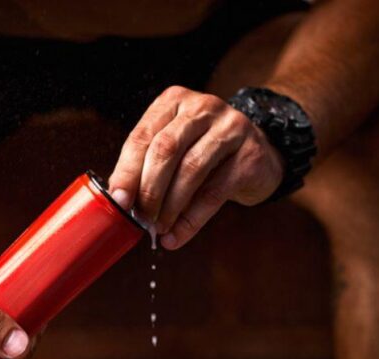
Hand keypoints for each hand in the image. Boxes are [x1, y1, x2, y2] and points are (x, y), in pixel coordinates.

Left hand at [108, 85, 284, 249]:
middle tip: (140, 218)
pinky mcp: (249, 155)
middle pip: (165, 150)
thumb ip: (148, 166)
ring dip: (169, 206)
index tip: (118, 201)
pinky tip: (177, 236)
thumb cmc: (205, 154)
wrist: (259, 156)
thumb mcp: (175, 148)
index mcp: (174, 101)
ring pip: (191, 170)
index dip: (127, 171)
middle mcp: (202, 107)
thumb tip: (120, 201)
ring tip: (158, 229)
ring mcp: (230, 128)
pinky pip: (214, 193)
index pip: (142, 136)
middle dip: (148, 189)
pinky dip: (192, 220)